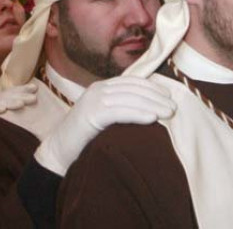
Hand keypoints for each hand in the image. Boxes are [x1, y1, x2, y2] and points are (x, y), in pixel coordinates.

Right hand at [34, 77, 175, 175]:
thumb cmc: (83, 138)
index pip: (131, 82)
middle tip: (174, 107)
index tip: (168, 95)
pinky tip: (152, 118)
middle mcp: (97, 90)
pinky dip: (138, 113)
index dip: (152, 87)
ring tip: (169, 113)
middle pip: (133, 89)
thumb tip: (148, 109)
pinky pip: (120, 111)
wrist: (58, 151)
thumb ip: (119, 109)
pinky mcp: (91, 115)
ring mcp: (93, 101)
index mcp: (101, 88)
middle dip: (156, 96)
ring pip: (129, 99)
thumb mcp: (102, 118)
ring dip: (152, 105)